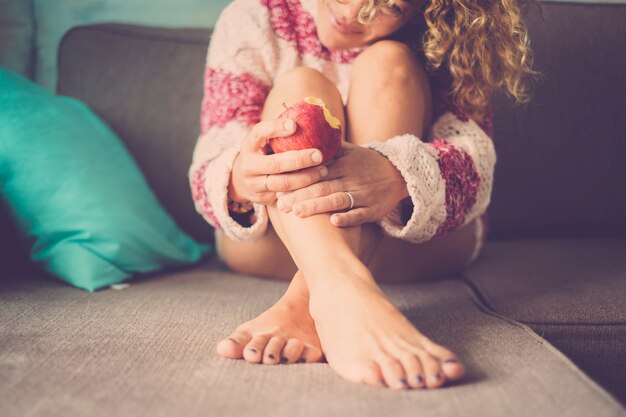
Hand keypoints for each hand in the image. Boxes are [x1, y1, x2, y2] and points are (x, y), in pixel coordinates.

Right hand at [229, 118, 327, 204]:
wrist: (242, 180)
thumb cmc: (264, 152)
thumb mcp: (266, 140)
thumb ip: (283, 131)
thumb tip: (314, 107)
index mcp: (250, 144)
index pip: (260, 132)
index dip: (276, 128)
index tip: (294, 124)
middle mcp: (249, 165)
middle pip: (275, 163)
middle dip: (299, 160)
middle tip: (319, 154)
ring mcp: (254, 183)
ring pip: (282, 183)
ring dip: (305, 178)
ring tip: (323, 170)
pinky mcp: (262, 198)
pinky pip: (285, 196)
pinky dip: (302, 190)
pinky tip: (317, 185)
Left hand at [276, 142, 409, 226]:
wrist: (399, 175)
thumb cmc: (367, 163)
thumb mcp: (350, 151)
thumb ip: (327, 146)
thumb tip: (303, 133)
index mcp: (344, 164)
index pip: (317, 170)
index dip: (298, 177)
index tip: (280, 182)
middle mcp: (352, 179)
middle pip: (323, 187)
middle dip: (300, 195)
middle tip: (280, 203)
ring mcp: (362, 195)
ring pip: (338, 200)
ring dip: (317, 206)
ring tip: (297, 212)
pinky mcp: (372, 210)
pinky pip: (359, 215)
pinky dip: (348, 218)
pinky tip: (333, 221)